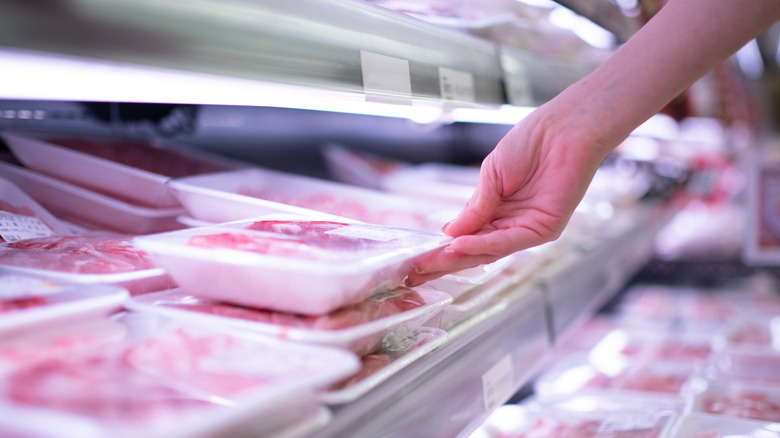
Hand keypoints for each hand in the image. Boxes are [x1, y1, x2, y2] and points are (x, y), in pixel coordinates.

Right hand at [405, 99, 611, 286]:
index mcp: (497, 210)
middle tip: (418, 269)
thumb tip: (449, 233)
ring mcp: (528, 229)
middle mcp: (512, 224)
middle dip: (447, 260)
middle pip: (476, 250)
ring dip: (460, 256)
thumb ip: (474, 208)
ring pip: (490, 251)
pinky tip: (459, 245)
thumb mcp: (491, 176)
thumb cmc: (531, 143)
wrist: (562, 129)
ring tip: (434, 259)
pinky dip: (482, 245)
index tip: (418, 257)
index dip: (443, 247)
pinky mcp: (544, 230)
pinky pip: (508, 242)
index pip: (467, 236)